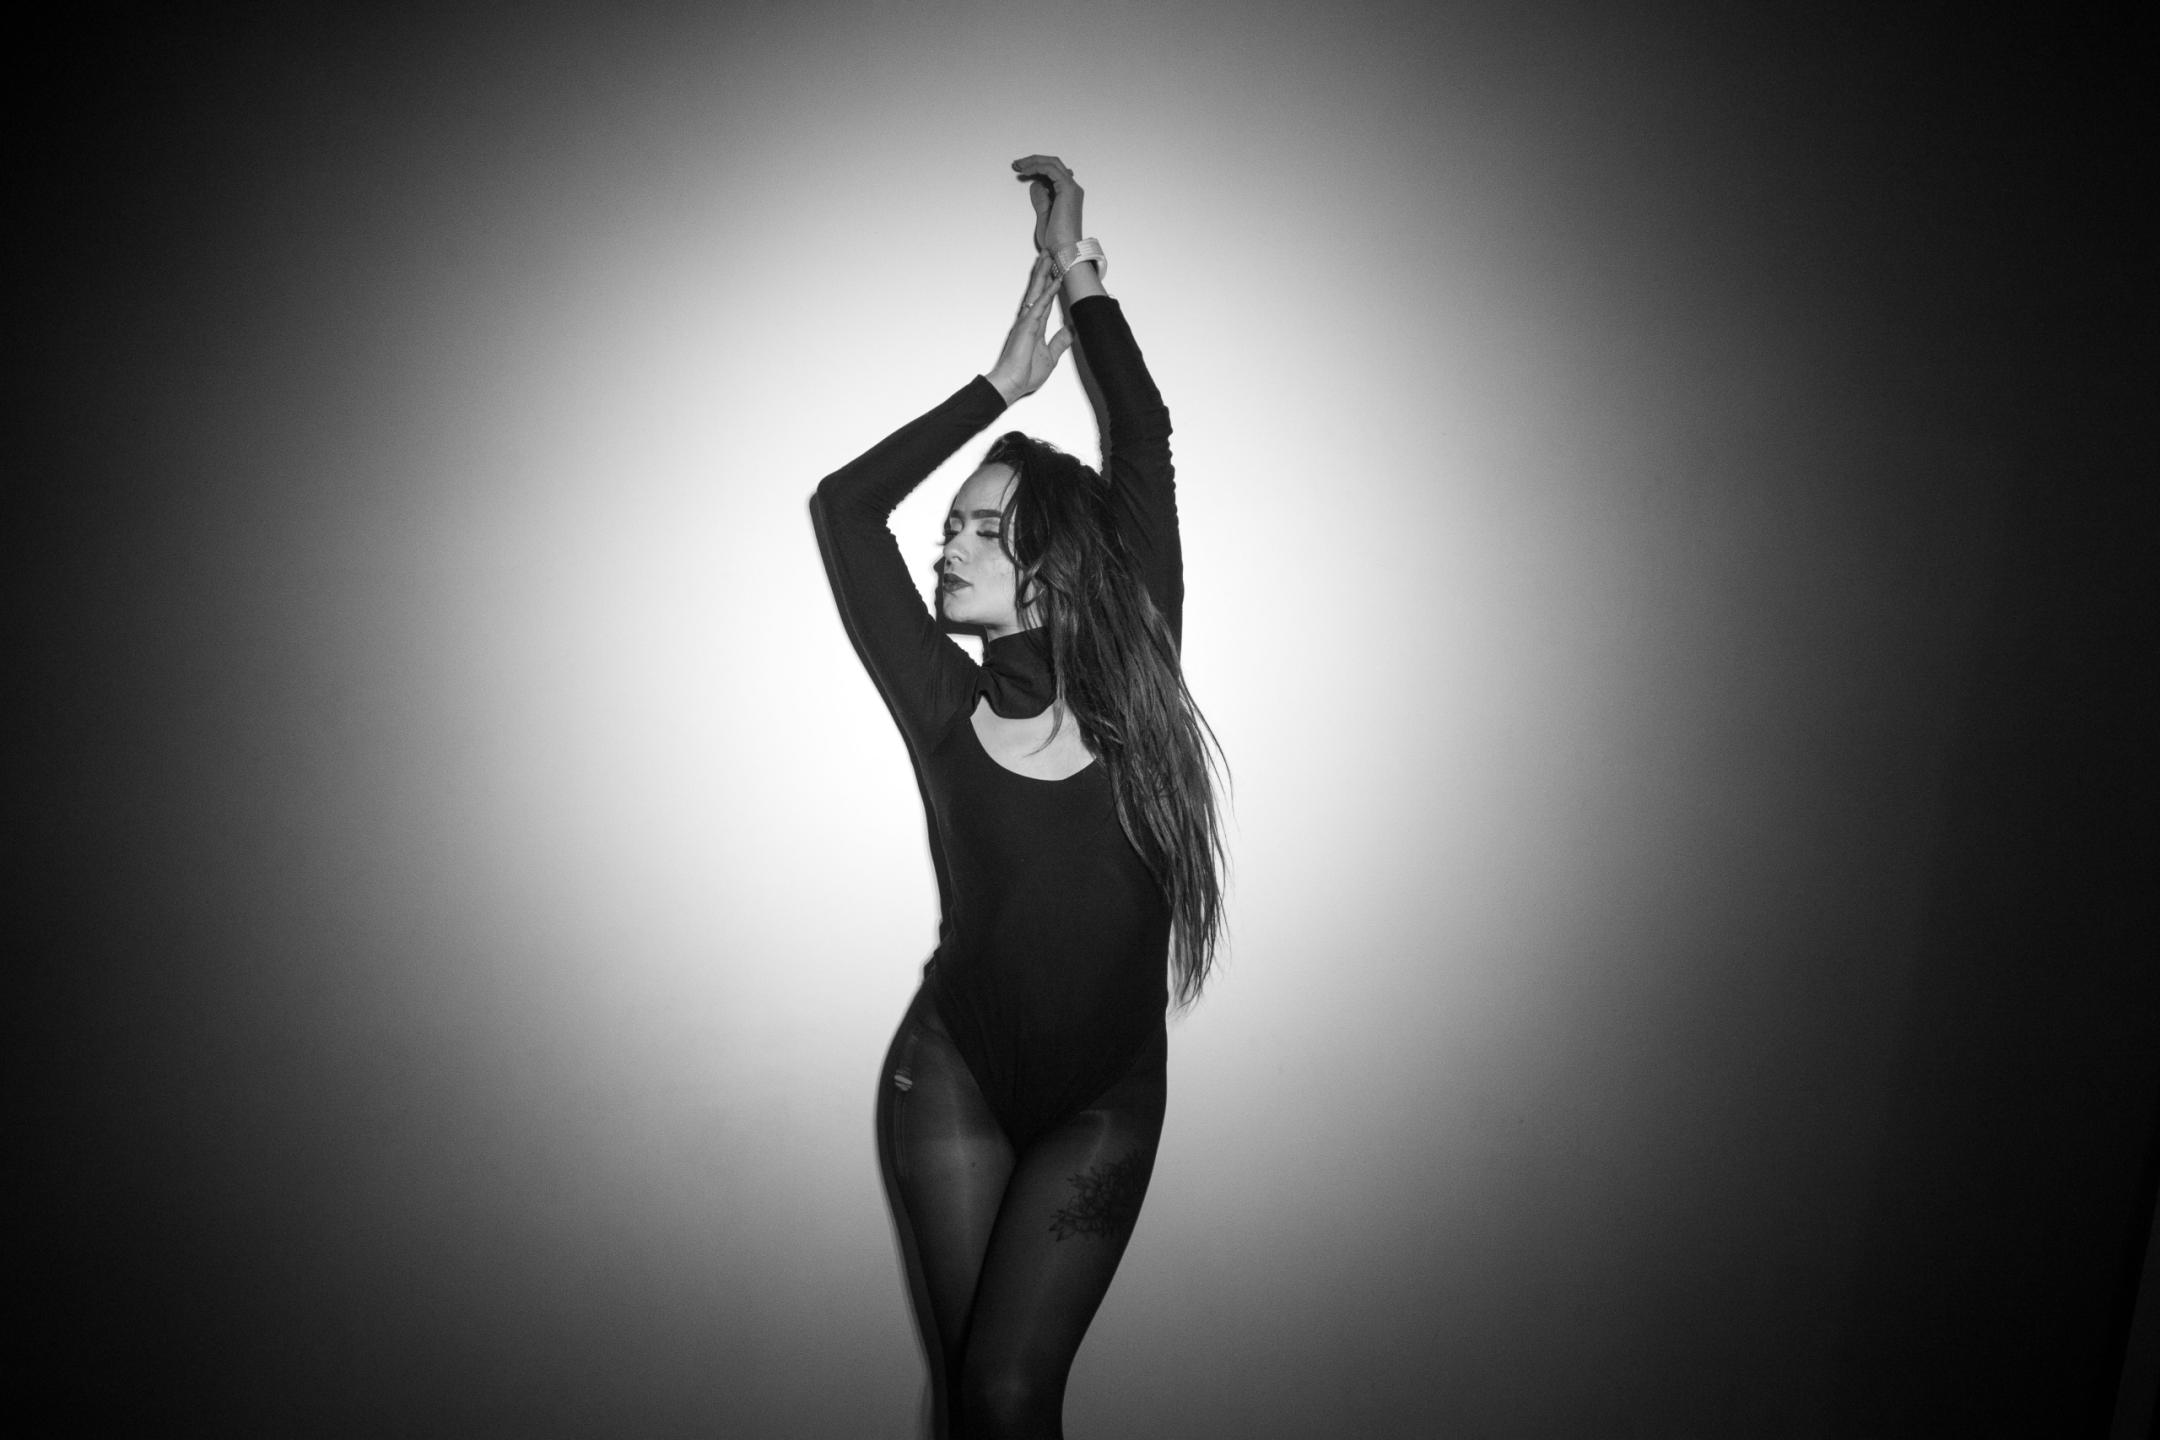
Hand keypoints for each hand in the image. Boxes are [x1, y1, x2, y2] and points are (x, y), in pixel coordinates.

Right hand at [984, 254, 1071, 402]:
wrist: (1013, 384)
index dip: (1049, 284)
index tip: (1054, 269)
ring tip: (1048, 256)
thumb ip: (1061, 341)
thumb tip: (1072, 330)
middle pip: (1038, 290)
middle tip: (1049, 253)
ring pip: (1037, 291)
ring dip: (1043, 273)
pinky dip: (1048, 292)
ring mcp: (1028, 321)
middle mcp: (1030, 319)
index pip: (1044, 299)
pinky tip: (1055, 280)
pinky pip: (1040, 305)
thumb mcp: (1051, 356)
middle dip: (1043, 271)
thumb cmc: (1026, 373)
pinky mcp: (1028, 326)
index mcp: (1035, 326)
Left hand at [1012, 154, 1082, 255]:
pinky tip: (1025, 172)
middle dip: (1033, 160)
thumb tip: (1035, 184)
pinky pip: (1050, 169)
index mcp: (1068, 194)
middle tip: (1016, 164)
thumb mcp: (1044, 214)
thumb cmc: (1056, 240)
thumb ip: (1041, 198)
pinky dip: (1036, 167)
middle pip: (1053, 163)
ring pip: (1052, 163)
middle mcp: (1072, 188)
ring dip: (1033, 161)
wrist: (1064, 250)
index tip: (1020, 171)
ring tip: (1018, 166)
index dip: (1036, 168)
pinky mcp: (1067, 189)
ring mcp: (1071, 188)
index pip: (1053, 173)